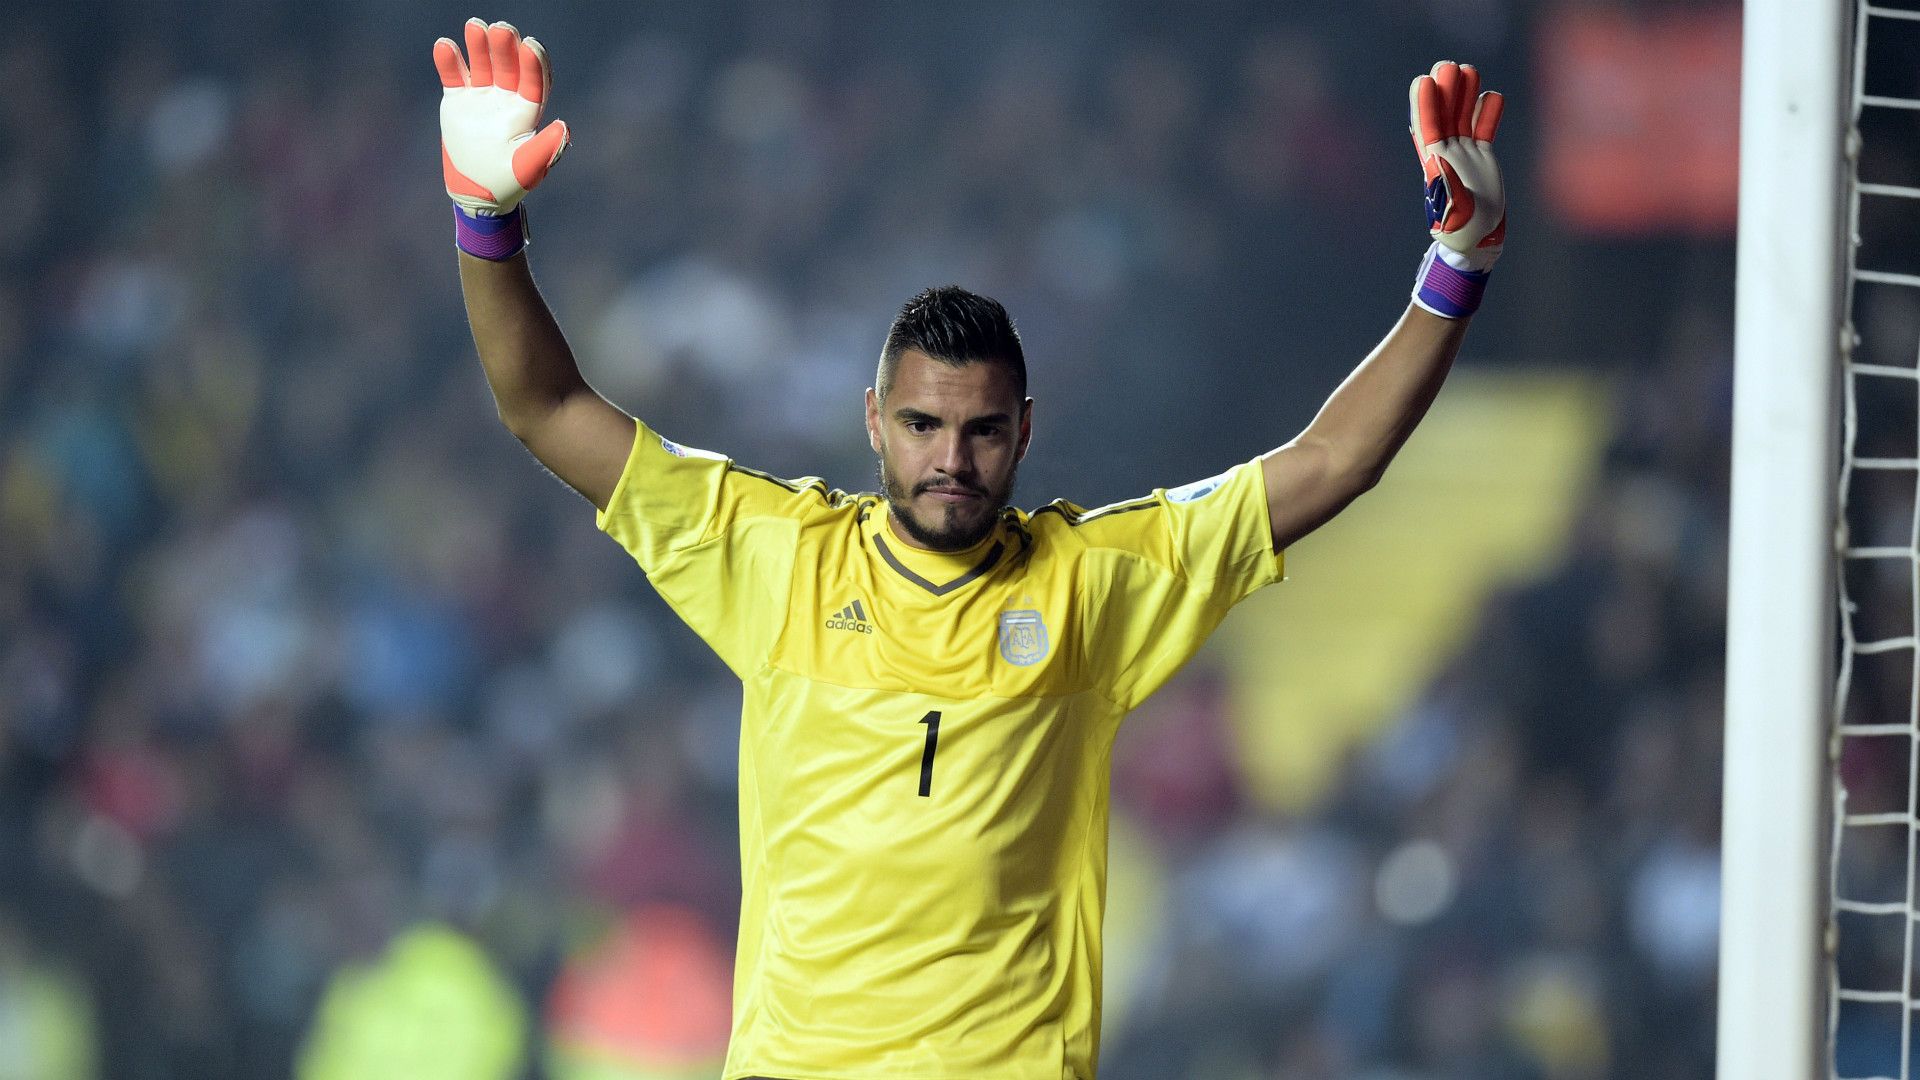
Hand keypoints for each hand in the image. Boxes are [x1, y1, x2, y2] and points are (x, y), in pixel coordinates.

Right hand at [434, 18, 569, 215]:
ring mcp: (482, 97)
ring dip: (479, 45)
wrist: (477, 194)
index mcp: (527, 112)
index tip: (530, 46)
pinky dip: (449, 61)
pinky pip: (454, 76)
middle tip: (501, 29)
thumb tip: (565, 127)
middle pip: (508, 66)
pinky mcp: (458, 100)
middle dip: (506, 47)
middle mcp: (507, 98)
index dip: (533, 64)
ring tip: (475, 25)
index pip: (533, 82)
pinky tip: (444, 45)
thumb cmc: (509, 183)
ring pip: (482, 64)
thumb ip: (546, 148)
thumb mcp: (528, 168)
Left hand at [1409, 61, 1504, 271]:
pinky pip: (1484, 130)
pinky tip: (1490, 95)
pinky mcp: (1482, 159)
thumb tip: (1442, 169)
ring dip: (1464, 95)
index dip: (1426, 105)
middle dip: (1445, 91)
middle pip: (1445, 116)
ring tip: (1467, 69)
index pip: (1429, 129)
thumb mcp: (1454, 216)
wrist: (1477, 241)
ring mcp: (1465, 155)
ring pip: (1463, 117)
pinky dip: (1488, 114)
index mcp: (1436, 166)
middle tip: (1447, 65)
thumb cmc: (1461, 233)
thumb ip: (1451, 193)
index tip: (1424, 81)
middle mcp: (1448, 155)